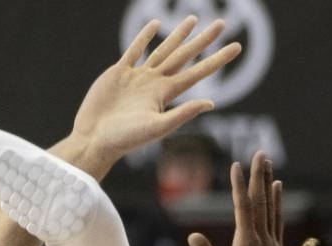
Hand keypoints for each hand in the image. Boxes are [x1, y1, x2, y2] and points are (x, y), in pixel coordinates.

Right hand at [70, 16, 240, 169]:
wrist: (94, 139)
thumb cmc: (124, 138)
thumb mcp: (157, 127)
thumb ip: (182, 114)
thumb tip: (210, 103)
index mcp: (165, 94)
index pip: (198, 73)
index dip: (218, 60)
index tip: (237, 47)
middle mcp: (155, 83)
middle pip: (185, 56)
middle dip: (204, 40)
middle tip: (223, 23)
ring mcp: (137, 77)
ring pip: (163, 50)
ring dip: (178, 35)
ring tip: (194, 19)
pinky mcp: (119, 73)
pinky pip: (135, 50)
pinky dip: (144, 37)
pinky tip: (155, 24)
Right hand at [188, 151, 282, 245]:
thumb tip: (193, 236)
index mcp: (246, 245)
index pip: (243, 208)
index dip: (239, 186)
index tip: (236, 166)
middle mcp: (262, 240)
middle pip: (260, 201)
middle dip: (259, 176)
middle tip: (260, 152)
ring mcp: (271, 243)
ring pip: (271, 206)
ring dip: (269, 182)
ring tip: (268, 162)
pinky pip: (277, 217)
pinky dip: (277, 200)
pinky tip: (277, 187)